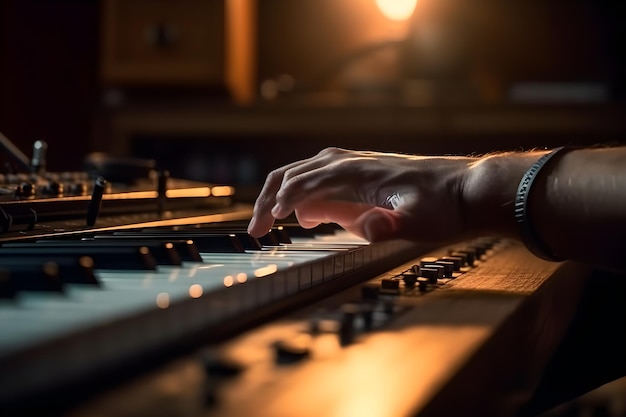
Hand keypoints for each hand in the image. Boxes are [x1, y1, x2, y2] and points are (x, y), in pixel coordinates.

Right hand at [247, 147, 476, 242]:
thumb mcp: (417, 220)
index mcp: (354, 171)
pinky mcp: (359, 175)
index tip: (264, 228)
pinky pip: (319, 179)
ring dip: (280, 195)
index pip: (303, 183)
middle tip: (256, 229)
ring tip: (268, 222)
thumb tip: (367, 228)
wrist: (464, 188)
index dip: (280, 205)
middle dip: (269, 201)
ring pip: (301, 173)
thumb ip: (389, 225)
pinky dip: (302, 195)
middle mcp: (348, 162)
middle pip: (293, 174)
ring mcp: (352, 165)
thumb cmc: (441, 204)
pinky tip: (304, 216)